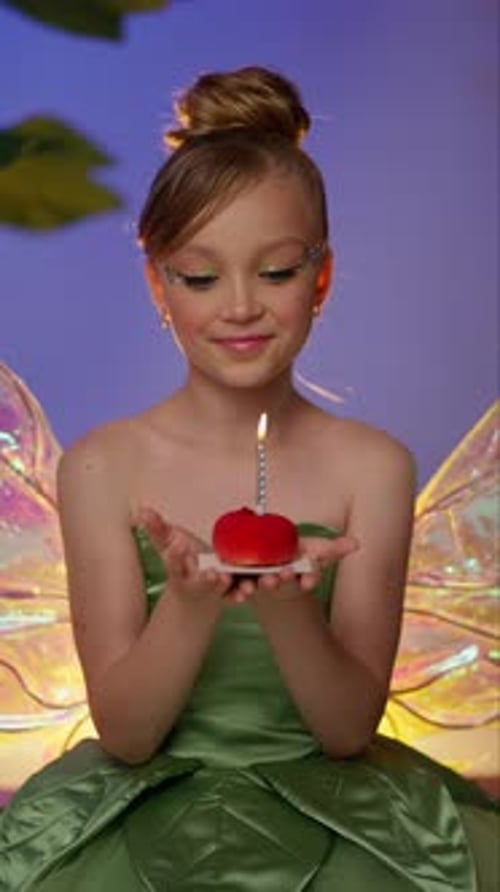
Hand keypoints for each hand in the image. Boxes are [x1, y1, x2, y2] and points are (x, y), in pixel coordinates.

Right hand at [134, 508, 233, 603]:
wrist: (193, 596)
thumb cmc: (182, 564)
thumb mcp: (168, 546)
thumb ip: (157, 529)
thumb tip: (142, 510)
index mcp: (178, 570)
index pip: (173, 563)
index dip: (175, 554)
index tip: (178, 544)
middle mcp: (195, 583)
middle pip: (200, 582)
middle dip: (206, 580)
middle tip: (212, 574)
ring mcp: (213, 591)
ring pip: (221, 591)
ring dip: (228, 589)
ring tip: (232, 581)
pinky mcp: (230, 593)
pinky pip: (238, 593)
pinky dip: (243, 591)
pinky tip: (249, 589)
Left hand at [233, 533, 357, 600]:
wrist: (269, 564)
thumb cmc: (296, 558)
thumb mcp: (316, 552)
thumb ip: (334, 549)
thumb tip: (357, 544)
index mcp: (298, 576)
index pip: (306, 578)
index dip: (308, 579)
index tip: (309, 580)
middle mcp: (279, 582)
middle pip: (279, 583)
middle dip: (279, 581)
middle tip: (279, 576)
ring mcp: (259, 583)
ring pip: (256, 587)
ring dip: (253, 587)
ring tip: (251, 585)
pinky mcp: (240, 582)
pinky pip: (233, 586)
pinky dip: (229, 586)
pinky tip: (224, 580)